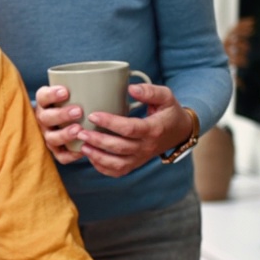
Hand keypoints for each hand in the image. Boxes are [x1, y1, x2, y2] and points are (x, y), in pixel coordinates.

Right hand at [33, 84, 85, 164]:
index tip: (66, 91)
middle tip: (78, 111)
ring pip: (51, 138)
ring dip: (64, 134)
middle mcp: (44, 119)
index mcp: (46, 102)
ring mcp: (49, 135)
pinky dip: (70, 154)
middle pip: (45, 118)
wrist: (75, 120)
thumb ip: (92, 87)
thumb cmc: (80, 102)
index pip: (42, 96)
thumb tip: (125, 85)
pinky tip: (82, 150)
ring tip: (79, 130)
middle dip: (61, 115)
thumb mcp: (80, 92)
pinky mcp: (57, 150)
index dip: (51, 95)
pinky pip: (61, 156)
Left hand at [55, 81, 193, 177]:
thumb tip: (130, 88)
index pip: (129, 128)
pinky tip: (91, 156)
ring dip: (98, 157)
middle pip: (119, 148)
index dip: (110, 123)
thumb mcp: (166, 97)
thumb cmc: (169, 111)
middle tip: (80, 132)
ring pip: (117, 164)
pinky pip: (118, 171)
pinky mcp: (136, 164)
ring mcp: (141, 158)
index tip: (93, 115)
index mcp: (153, 129)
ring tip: (83, 146)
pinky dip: (102, 167)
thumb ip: (150, 91)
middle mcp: (147, 147)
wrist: (179, 133)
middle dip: (98, 141)